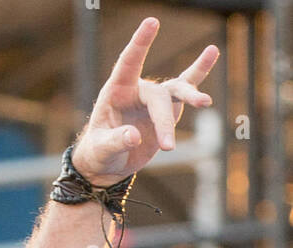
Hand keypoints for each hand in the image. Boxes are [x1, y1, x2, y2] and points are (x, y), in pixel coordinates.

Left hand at [72, 16, 217, 185]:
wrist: (109, 163)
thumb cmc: (99, 152)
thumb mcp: (100, 149)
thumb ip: (115, 141)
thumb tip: (135, 136)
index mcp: (116, 91)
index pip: (128, 63)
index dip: (139, 44)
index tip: (152, 22)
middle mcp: (137, 89)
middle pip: (157, 97)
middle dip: (163, 122)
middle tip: (168, 146)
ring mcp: (154, 98)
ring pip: (176, 91)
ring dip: (191, 97)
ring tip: (205, 102)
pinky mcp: (168, 108)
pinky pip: (186, 89)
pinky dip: (199, 72)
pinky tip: (211, 52)